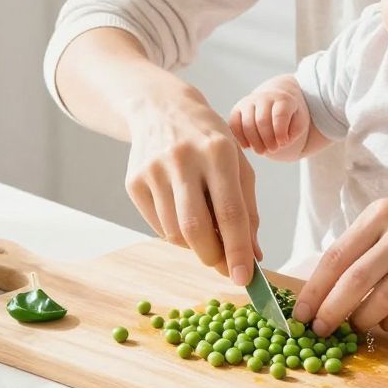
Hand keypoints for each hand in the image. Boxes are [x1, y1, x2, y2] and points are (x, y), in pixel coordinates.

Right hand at [124, 76, 260, 285]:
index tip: (244, 279)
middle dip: (213, 257)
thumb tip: (254, 256)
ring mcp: (153, 170)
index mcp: (218, 151)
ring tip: (207, 235)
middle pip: (196, 228)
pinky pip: (158, 226)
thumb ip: (249, 210)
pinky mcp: (134, 182)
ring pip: (175, 233)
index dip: (238, 250)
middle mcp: (183, 159)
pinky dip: (176, 235)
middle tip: (224, 266)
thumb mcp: (238, 164)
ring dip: (195, 247)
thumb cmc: (209, 140)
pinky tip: (185, 217)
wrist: (161, 109)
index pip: (230, 212)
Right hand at [229, 78, 310, 158]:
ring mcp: (248, 102)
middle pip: (262, 121)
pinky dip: (239, 138)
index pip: (279, 114)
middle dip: (267, 139)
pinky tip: (248, 146)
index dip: (280, 132)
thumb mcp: (300, 122)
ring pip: (247, 124)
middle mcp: (264, 97)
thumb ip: (294, 132)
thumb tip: (280, 143)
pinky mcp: (237, 109)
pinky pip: (234, 124)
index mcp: (283, 99)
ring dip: (254, 141)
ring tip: (262, 151)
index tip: (283, 143)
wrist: (276, 100)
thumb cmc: (290, 115)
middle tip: (273, 150)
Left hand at [292, 181, 387, 337]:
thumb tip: (322, 290)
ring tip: (355, 326)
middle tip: (320, 330)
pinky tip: (386, 323)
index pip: (336, 257)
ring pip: (384, 300)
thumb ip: (358, 245)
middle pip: (356, 282)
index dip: (313, 291)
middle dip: (331, 312)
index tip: (300, 315)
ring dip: (363, 320)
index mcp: (380, 214)